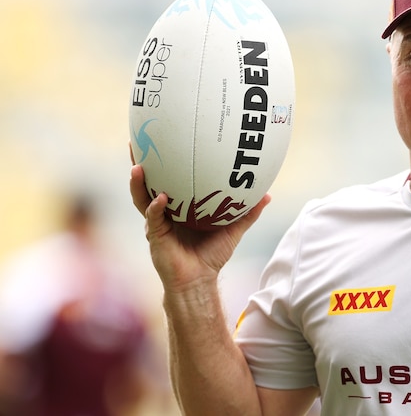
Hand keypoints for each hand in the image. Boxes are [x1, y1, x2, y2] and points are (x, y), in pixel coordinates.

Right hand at [129, 146, 269, 293]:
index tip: (161, 137)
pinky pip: (153, 218)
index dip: (162, 160)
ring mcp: (156, 222)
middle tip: (135, 140)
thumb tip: (267, 194)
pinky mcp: (155, 236)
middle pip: (147, 182)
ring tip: (138, 165)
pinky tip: (161, 197)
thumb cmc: (211, 255)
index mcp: (178, 205)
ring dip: (138, 182)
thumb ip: (247, 212)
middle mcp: (163, 211)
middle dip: (140, 161)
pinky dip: (156, 207)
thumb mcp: (232, 229)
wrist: (198, 281)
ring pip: (142, 197)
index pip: (167, 178)